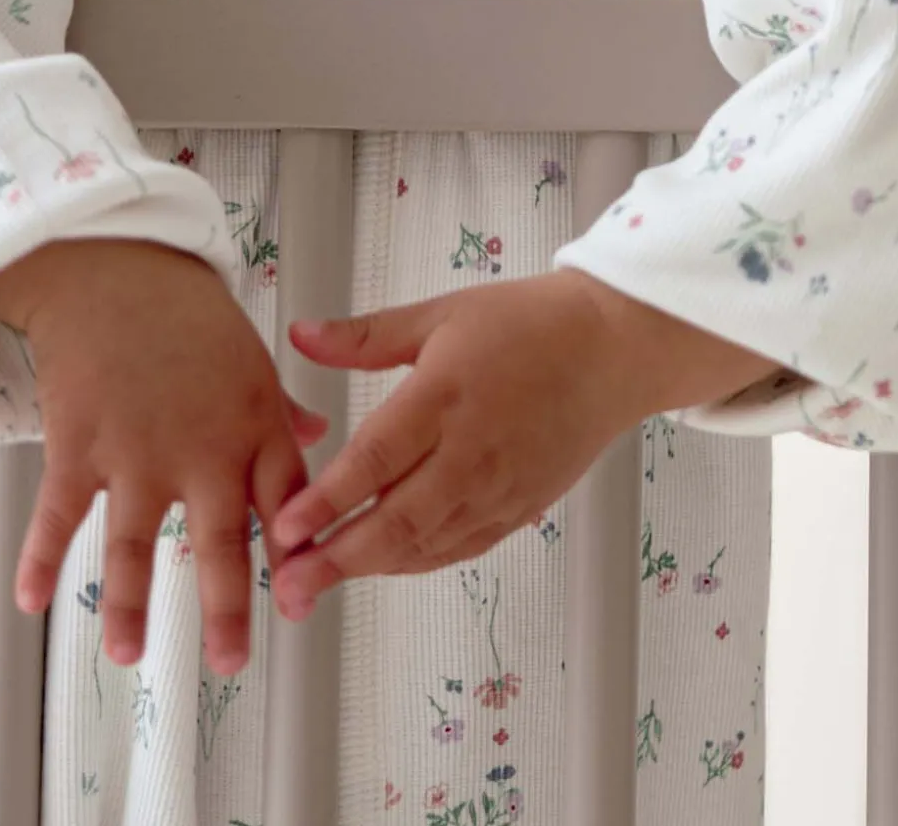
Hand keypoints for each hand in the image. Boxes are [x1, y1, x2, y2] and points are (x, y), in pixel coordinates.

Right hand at [0, 237, 326, 674]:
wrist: (109, 265)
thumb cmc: (183, 307)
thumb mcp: (250, 353)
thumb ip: (281, 407)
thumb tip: (315, 438)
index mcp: (252, 424)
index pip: (285, 503)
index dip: (295, 556)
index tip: (299, 606)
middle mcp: (200, 448)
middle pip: (220, 543)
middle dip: (226, 609)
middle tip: (231, 663)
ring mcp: (136, 451)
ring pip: (134, 545)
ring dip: (129, 604)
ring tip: (127, 655)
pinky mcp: (79, 444)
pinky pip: (58, 514)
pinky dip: (39, 558)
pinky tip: (30, 601)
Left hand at [267, 270, 777, 618]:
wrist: (611, 351)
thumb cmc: (529, 326)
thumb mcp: (439, 314)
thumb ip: (366, 335)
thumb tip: (301, 336)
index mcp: (444, 397)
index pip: (376, 460)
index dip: (328, 500)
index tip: (287, 525)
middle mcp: (470, 453)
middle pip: (395, 521)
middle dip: (335, 558)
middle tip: (286, 583)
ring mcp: (497, 489)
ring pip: (424, 545)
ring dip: (368, 569)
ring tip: (316, 584)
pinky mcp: (519, 509)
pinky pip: (458, 548)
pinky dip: (413, 563)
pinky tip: (380, 566)